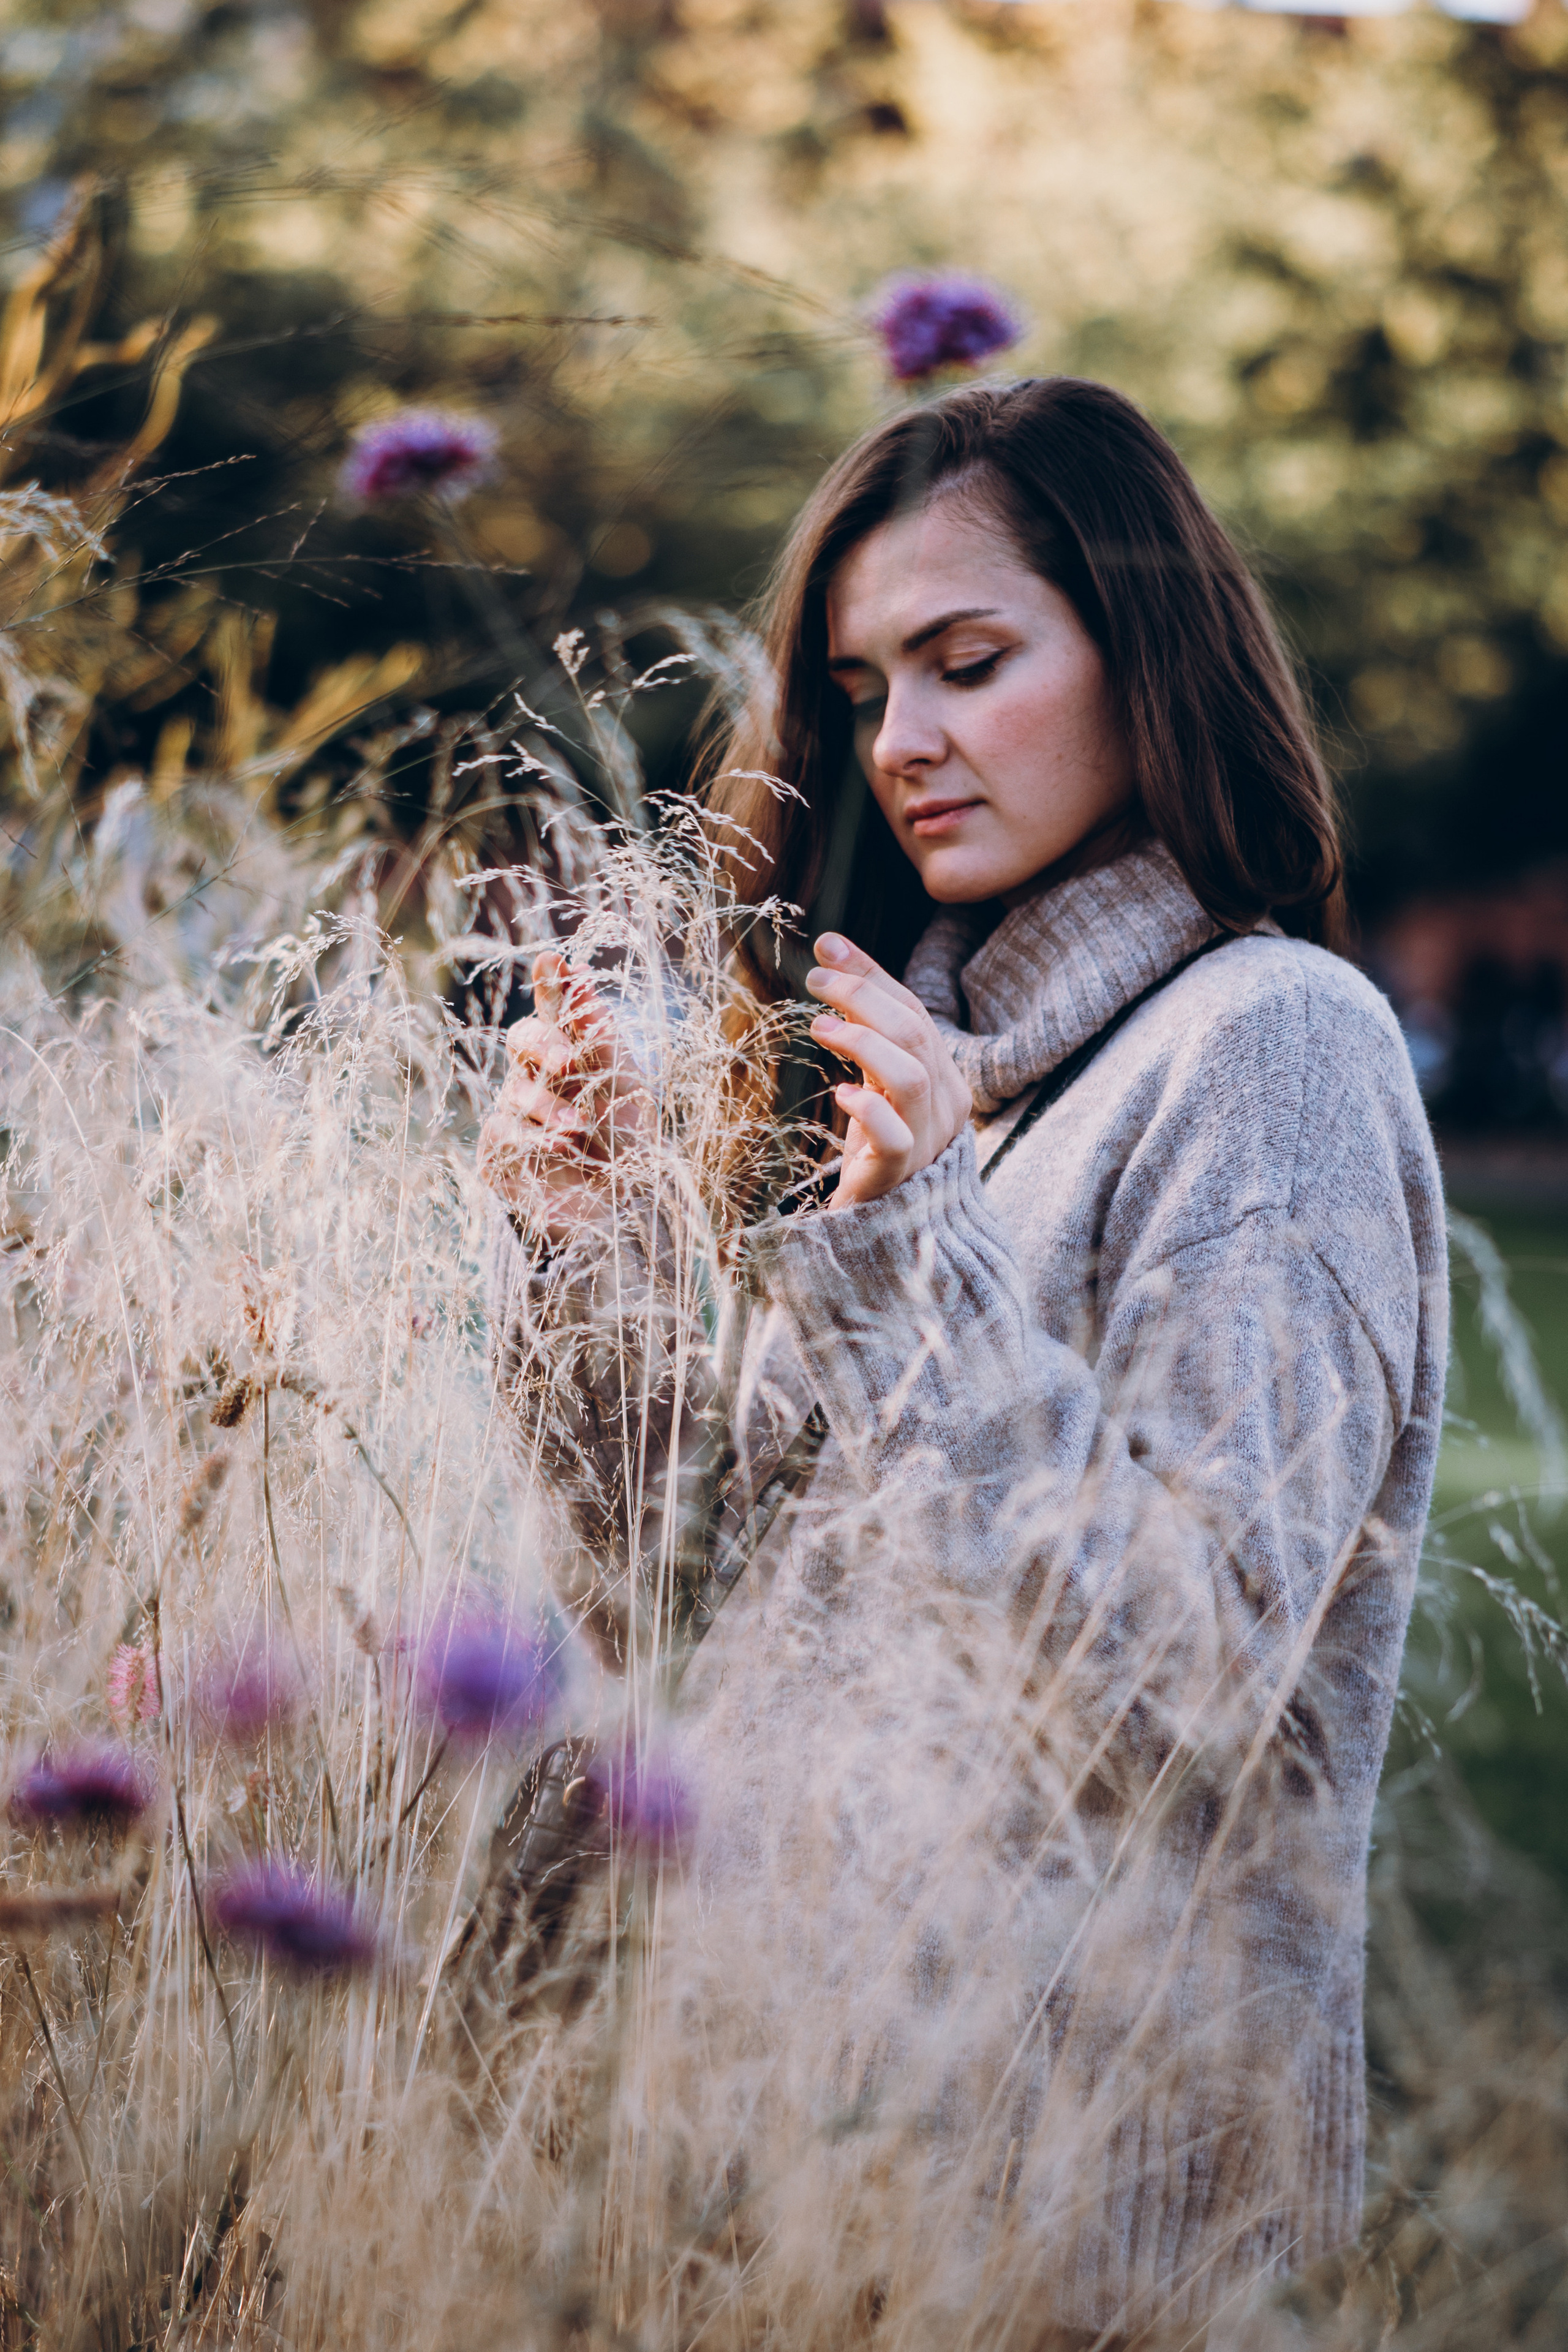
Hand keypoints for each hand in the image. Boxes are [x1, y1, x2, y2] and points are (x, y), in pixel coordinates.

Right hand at [478, 950, 650, 1239]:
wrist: (622, 1210)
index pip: (557, 1009)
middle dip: (544, 1045)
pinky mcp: (499, 1150)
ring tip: (578, 1129)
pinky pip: (504, 1131)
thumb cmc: (626, 1143)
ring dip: (548, 1107)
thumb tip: (576, 971)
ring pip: (515, 1090)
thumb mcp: (624, 1084)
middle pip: (523, 1038)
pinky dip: (532, 1137)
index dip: (551, 984)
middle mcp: (539, 1076)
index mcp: (574, 1053)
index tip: (553, 960)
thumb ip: (599, 1034)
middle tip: (567, 1060)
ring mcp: (515, 1112)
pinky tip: (558, 1149)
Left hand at [805, 933, 972, 1207]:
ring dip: (865, 1042)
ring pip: (912, 1077)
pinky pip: (896, 1138)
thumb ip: (863, 1027)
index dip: (872, 975)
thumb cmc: (875, 1147)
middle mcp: (944, 1107)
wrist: (881, 1228)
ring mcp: (926, 1143)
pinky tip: (842, 1094)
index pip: (914, 1012)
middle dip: (864, 997)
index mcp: (942, 1078)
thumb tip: (830, 955)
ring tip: (820, 1027)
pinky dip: (869, 1110)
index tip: (827, 946)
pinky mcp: (898, 1178)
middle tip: (815, 980)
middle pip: (915, 1034)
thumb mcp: (872, 1080)